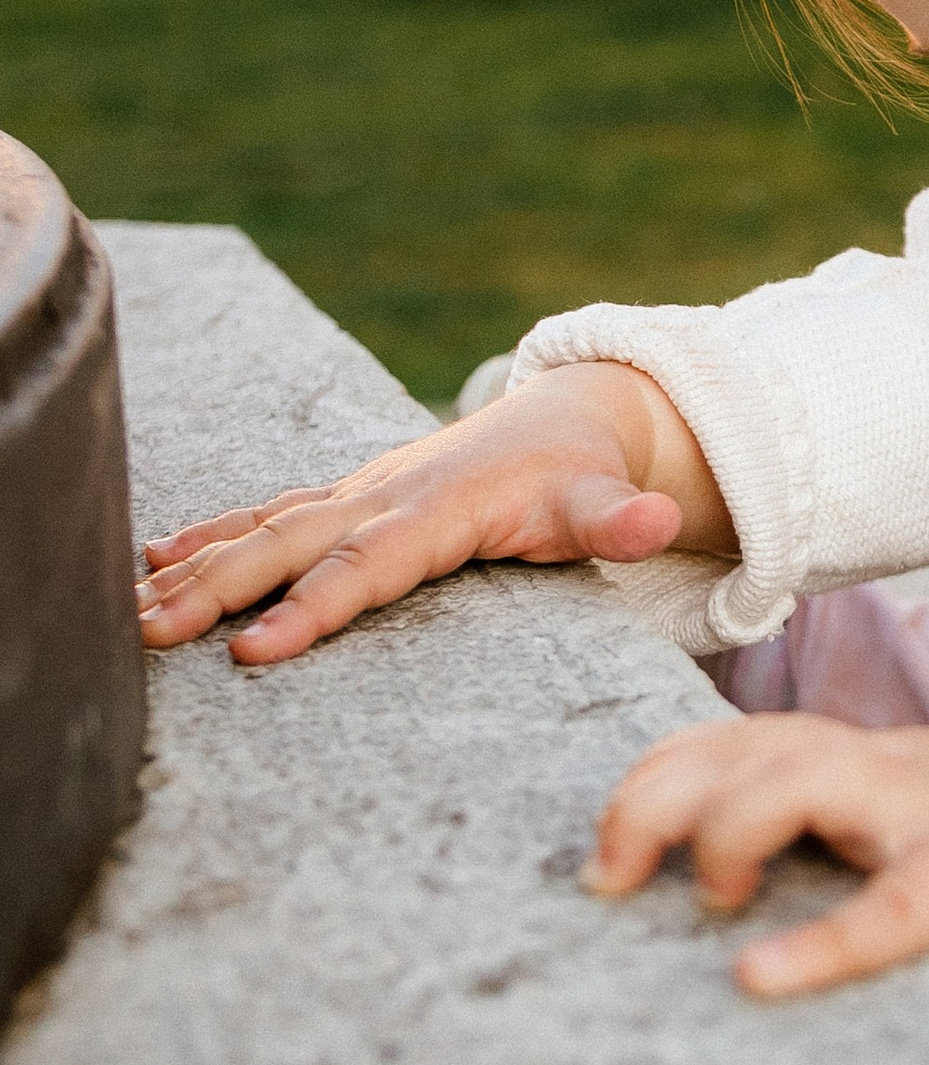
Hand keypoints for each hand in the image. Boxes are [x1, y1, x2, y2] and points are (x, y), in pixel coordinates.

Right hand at [136, 364, 734, 667]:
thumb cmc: (581, 474)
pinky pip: (269, 516)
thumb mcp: (606, 498)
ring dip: (199, 569)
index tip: (256, 650)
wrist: (566, 414)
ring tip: (137, 610)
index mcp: (440, 507)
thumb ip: (620, 520)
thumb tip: (655, 521)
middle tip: (154, 635)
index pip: (367, 565)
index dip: (314, 605)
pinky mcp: (348, 497)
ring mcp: (359, 492)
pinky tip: (156, 562)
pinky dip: (211, 536)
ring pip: (266, 529)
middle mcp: (385, 495)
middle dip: (221, 590)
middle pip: (291, 545)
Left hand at [586, 713, 928, 994]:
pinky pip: (899, 904)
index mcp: (865, 767)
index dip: (652, 782)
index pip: (732, 741)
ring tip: (702, 903)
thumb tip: (722, 920)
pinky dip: (825, 942)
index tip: (599, 861)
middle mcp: (888, 771)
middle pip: (747, 746)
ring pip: (806, 782)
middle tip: (610, 885)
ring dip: (728, 835)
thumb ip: (839, 855)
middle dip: (655, 800)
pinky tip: (762, 981)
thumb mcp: (916, 838)